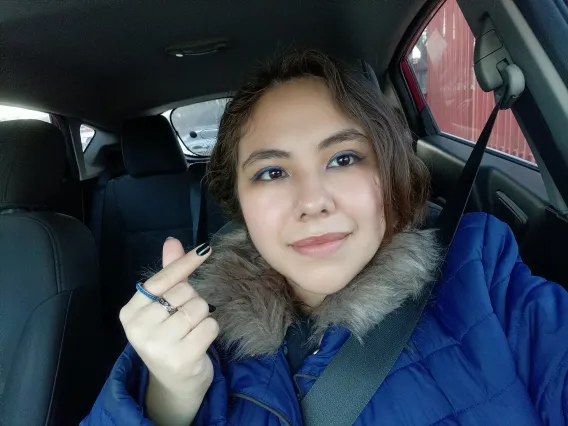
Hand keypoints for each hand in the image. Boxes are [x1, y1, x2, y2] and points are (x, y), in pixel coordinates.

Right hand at [119, 239, 218, 397]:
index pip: (163, 278)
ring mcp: (159, 345)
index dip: (185, 262)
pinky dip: (211, 331)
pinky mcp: (181, 358)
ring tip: (190, 333)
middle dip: (193, 302)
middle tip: (184, 321)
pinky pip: (210, 326)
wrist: (173, 385)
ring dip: (203, 317)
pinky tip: (198, 343)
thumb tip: (172, 241)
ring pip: (200, 307)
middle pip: (186, 292)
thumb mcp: (163, 306)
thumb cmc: (169, 338)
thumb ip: (169, 274)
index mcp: (131, 311)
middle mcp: (139, 327)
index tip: (206, 248)